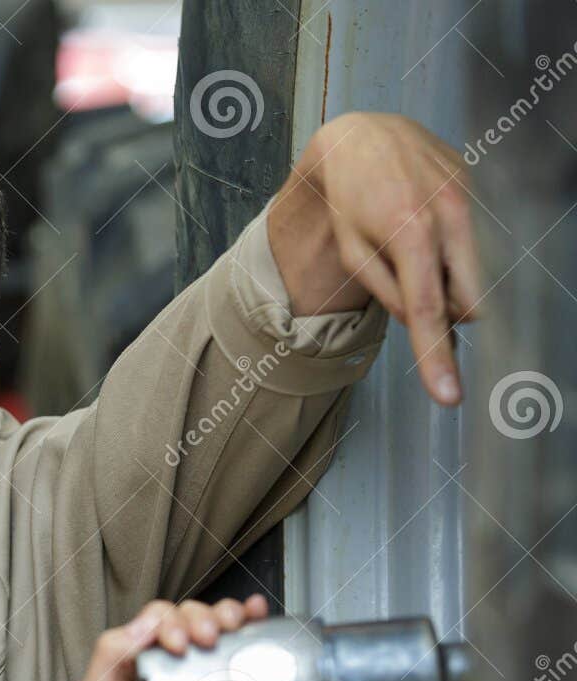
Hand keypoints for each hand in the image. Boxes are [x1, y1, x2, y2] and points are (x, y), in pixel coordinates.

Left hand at [74, 595, 270, 680]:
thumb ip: (107, 659)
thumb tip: (140, 626)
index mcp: (142, 655)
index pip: (159, 618)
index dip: (170, 621)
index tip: (177, 644)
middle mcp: (173, 658)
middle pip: (192, 615)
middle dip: (201, 618)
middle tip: (205, 639)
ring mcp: (203, 671)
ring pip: (219, 624)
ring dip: (228, 615)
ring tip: (232, 627)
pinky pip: (243, 645)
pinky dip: (254, 621)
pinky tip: (258, 614)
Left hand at [271, 111, 480, 405]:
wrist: (362, 136)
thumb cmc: (350, 202)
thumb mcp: (353, 254)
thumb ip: (388, 293)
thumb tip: (422, 323)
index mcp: (409, 235)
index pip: (428, 312)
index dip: (437, 359)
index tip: (449, 397)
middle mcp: (449, 214)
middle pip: (467, 301)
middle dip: (445, 310)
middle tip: (411, 285)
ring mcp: (468, 198)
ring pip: (476, 275)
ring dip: (449, 279)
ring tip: (412, 247)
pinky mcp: (475, 188)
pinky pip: (474, 242)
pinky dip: (452, 250)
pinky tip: (421, 222)